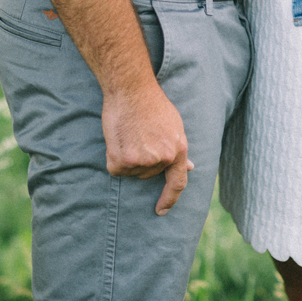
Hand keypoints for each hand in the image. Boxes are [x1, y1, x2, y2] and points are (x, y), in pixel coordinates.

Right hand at [102, 81, 193, 215]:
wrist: (131, 90)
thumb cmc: (152, 104)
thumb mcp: (174, 125)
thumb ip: (178, 149)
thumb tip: (187, 168)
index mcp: (178, 150)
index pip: (178, 183)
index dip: (170, 199)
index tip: (161, 210)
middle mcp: (162, 159)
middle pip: (149, 174)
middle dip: (143, 160)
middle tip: (139, 136)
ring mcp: (142, 161)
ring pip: (132, 171)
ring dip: (128, 157)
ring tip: (130, 134)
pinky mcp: (122, 161)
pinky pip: (116, 168)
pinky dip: (114, 157)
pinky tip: (119, 137)